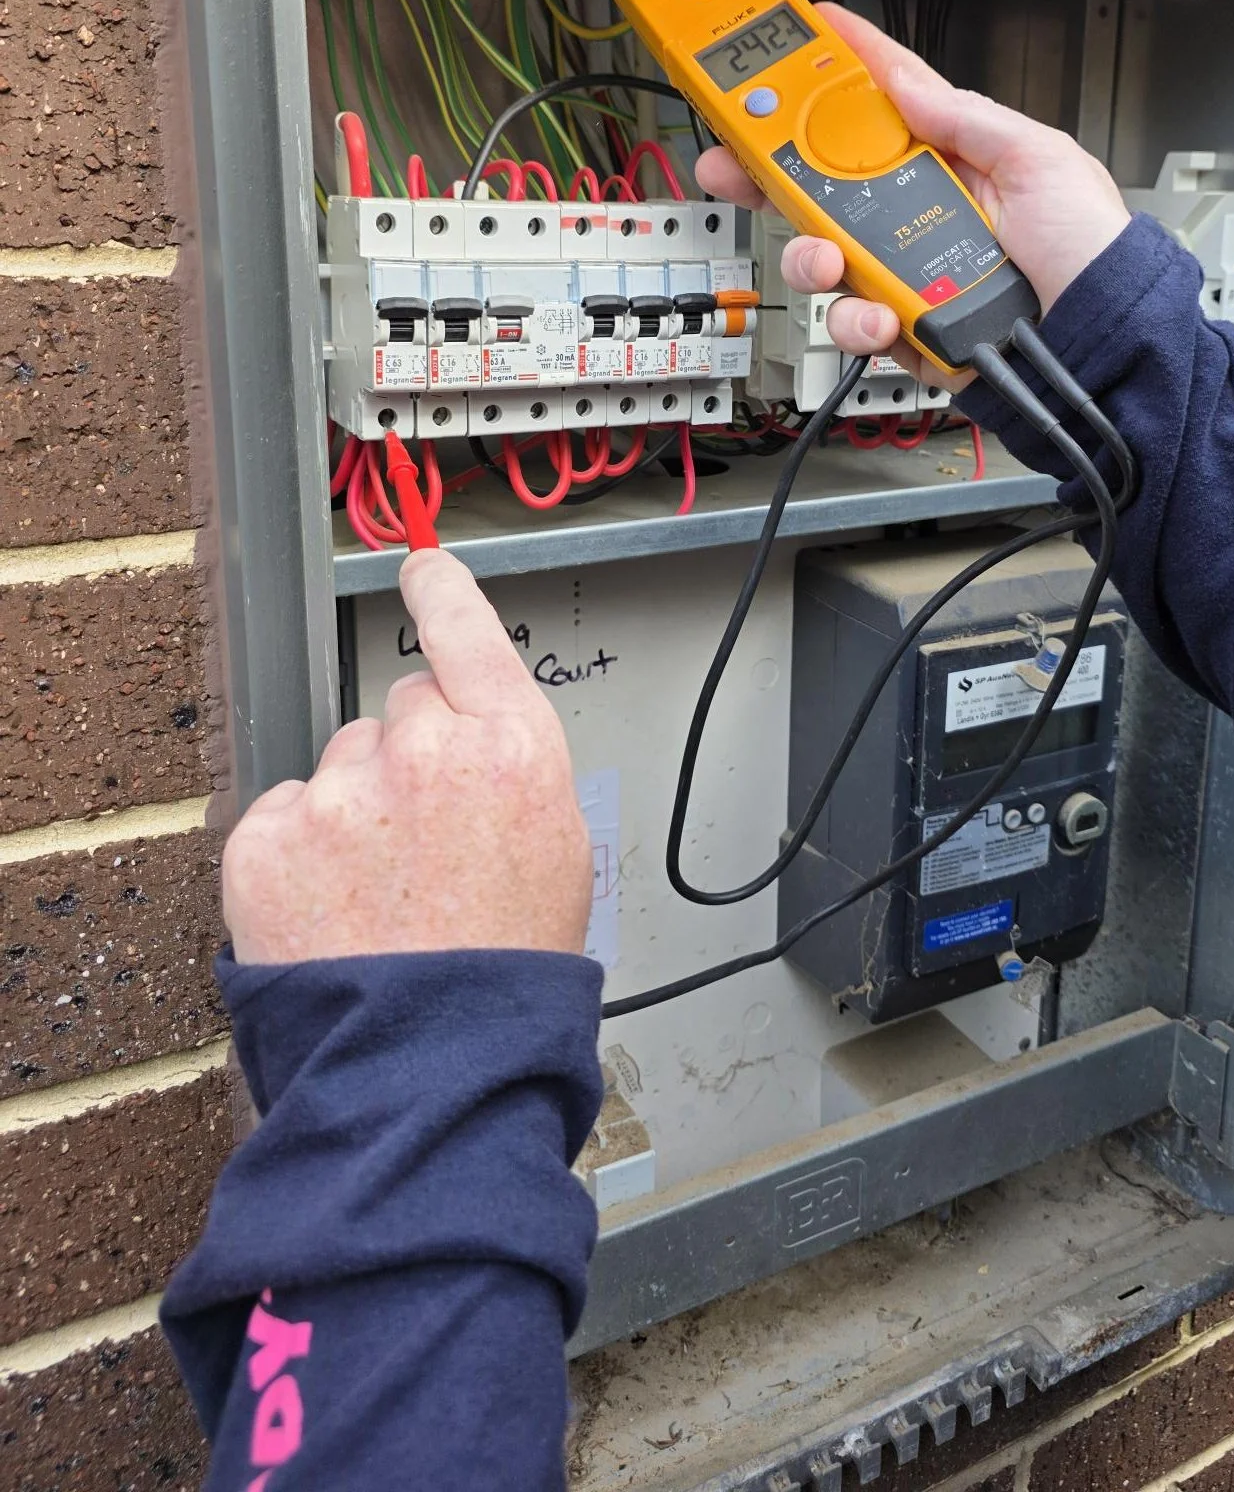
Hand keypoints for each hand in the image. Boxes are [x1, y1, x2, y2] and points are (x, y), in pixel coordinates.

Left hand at [223, 550, 592, 963]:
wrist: (429, 1068)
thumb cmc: (505, 977)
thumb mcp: (560, 855)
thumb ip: (514, 773)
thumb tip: (475, 746)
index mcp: (513, 747)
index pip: (465, 632)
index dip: (440, 595)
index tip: (422, 568)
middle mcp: (427, 750)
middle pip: (402, 711)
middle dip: (408, 759)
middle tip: (423, 845)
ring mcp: (342, 791)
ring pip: (340, 766)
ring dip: (352, 811)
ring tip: (377, 898)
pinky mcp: (270, 837)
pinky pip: (283, 814)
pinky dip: (298, 855)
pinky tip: (332, 911)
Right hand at [695, 4, 1129, 374]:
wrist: (1106, 347)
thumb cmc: (1095, 253)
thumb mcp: (1041, 160)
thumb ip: (967, 120)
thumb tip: (907, 84)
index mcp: (954, 159)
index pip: (880, 103)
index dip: (834, 71)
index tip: (786, 41)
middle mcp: (921, 212)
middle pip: (823, 181)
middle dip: (772, 169)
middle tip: (734, 161)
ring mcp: (908, 272)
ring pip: (822, 255)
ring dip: (811, 256)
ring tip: (830, 263)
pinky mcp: (905, 329)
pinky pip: (852, 321)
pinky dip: (857, 321)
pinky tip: (884, 318)